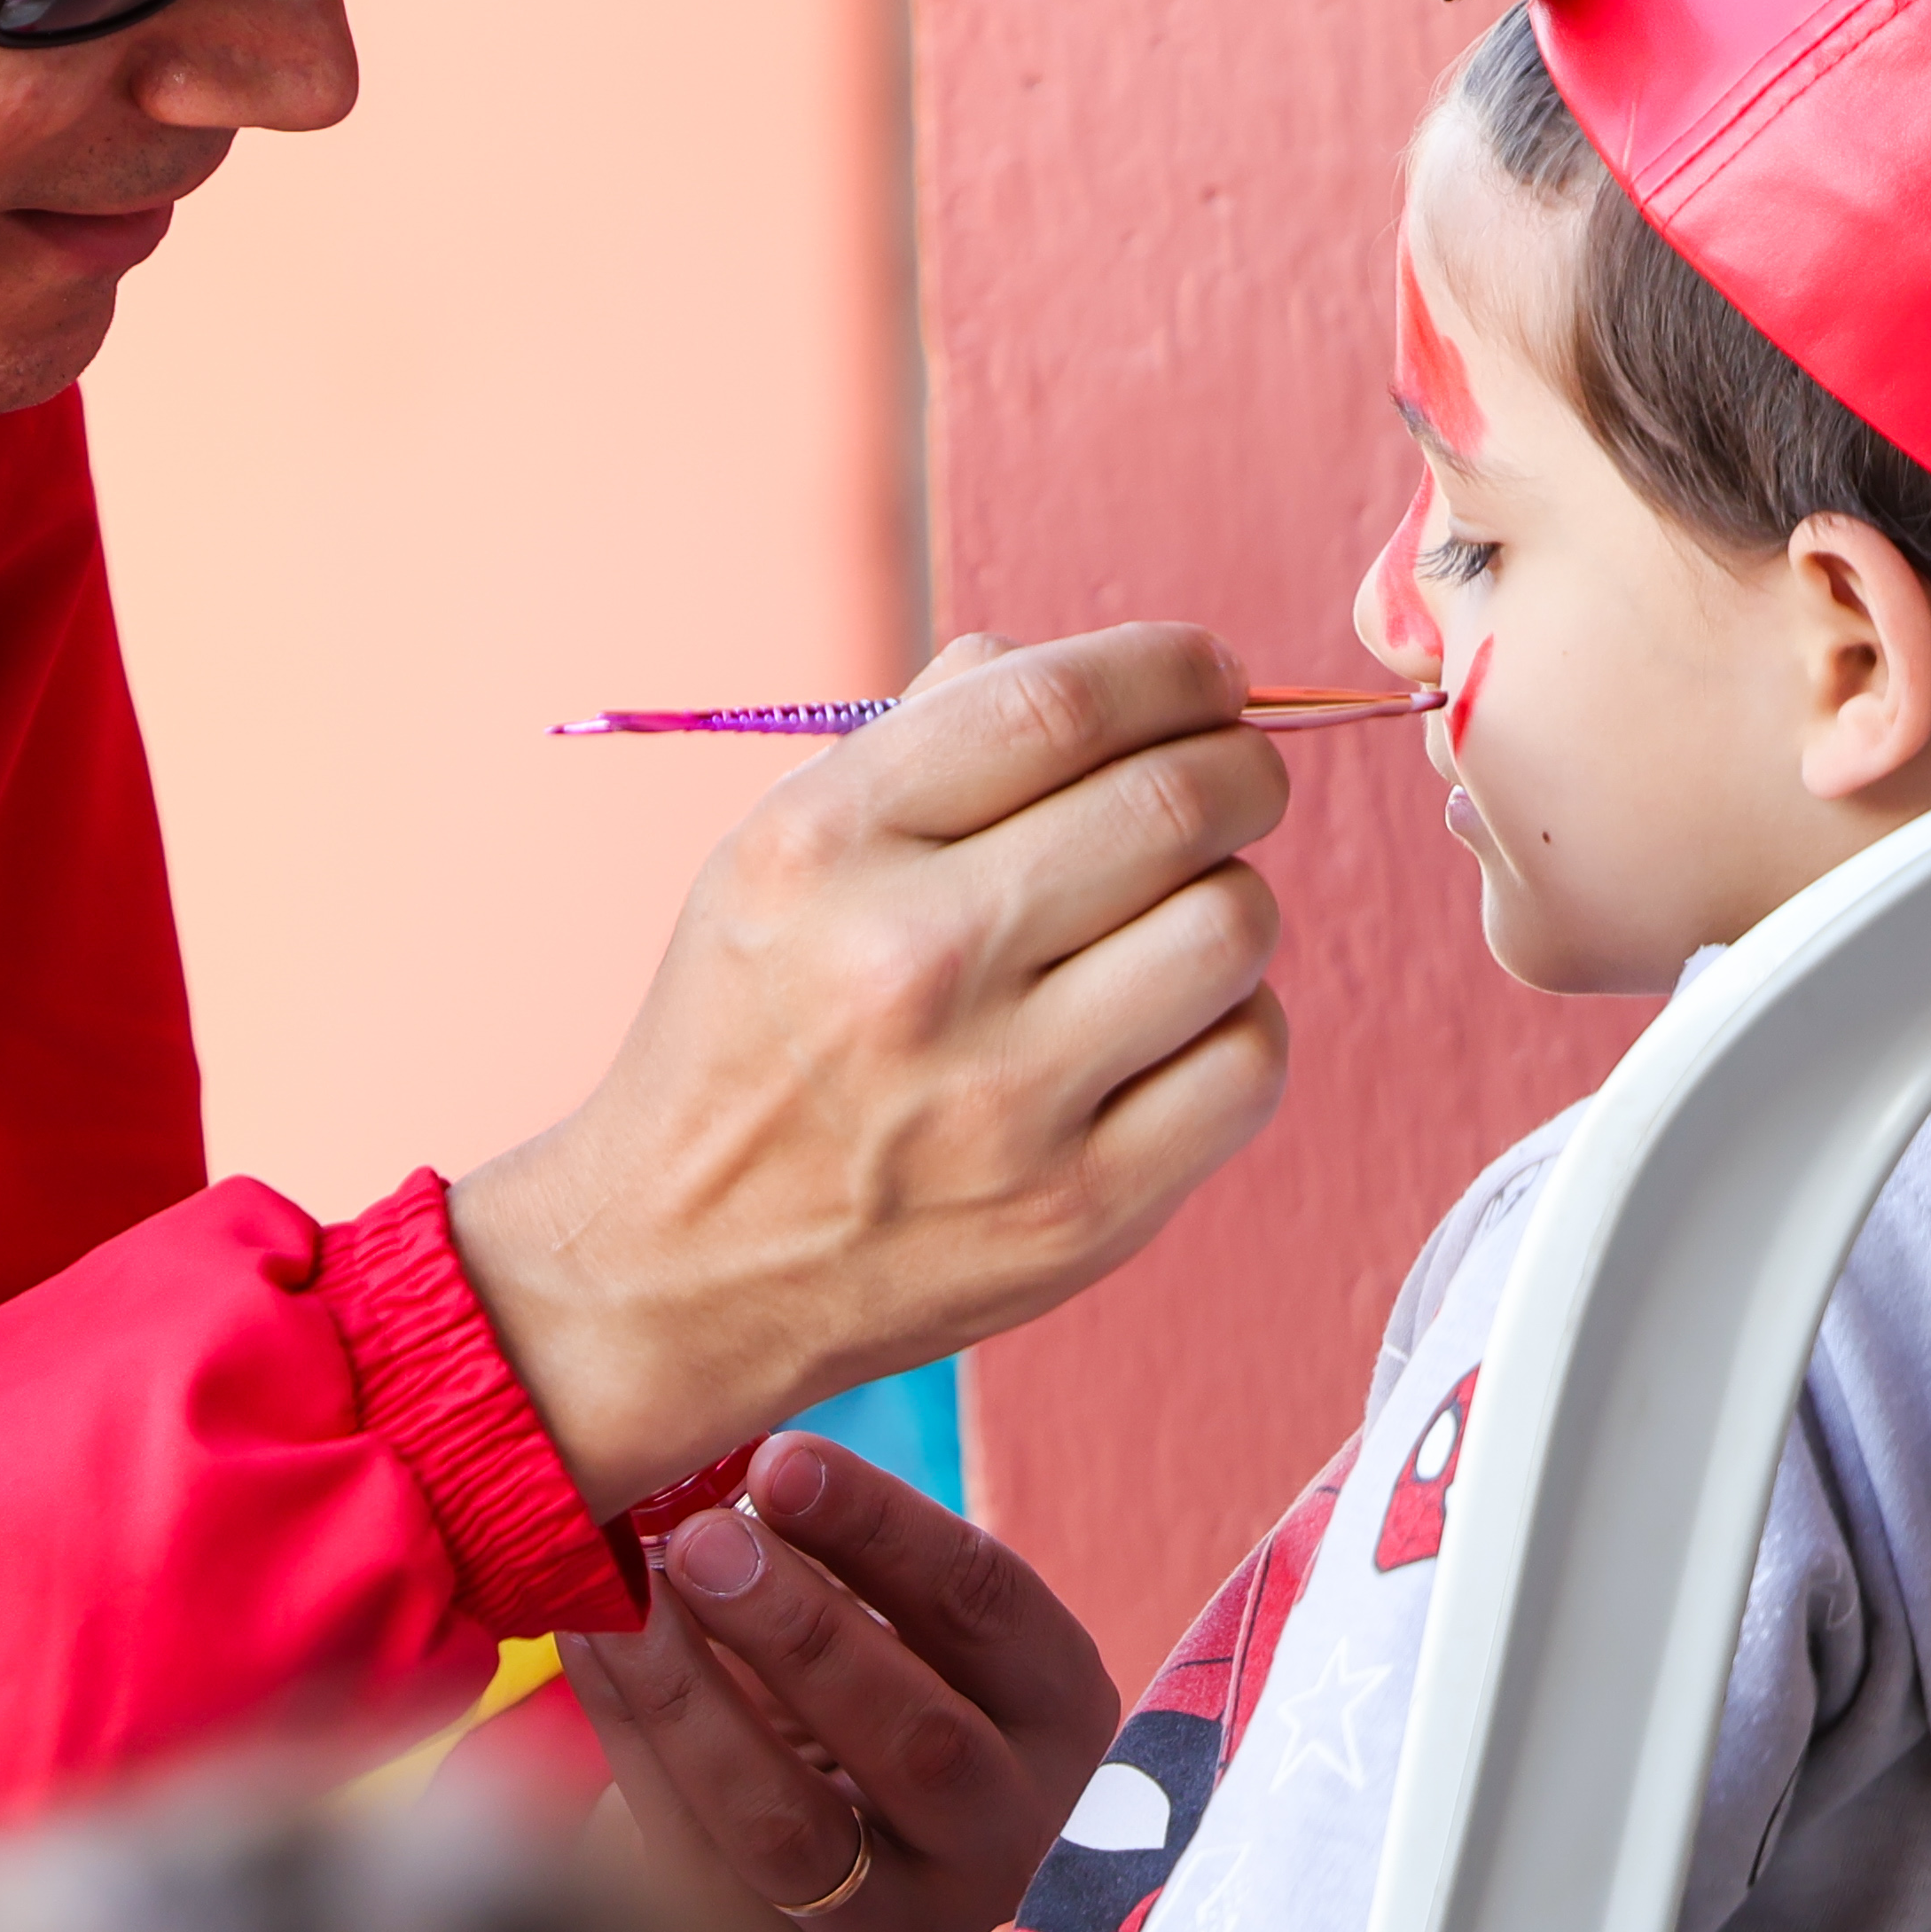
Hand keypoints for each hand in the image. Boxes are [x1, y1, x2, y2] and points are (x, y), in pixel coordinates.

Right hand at [449, 626, 1290, 1505]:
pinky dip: (1235, 1022)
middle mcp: (910, 962)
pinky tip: (1169, 1026)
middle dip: (1236, 768)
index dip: (1169, 666)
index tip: (1205, 674)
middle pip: (1171, 804)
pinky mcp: (1080, 1208)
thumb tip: (1107, 675)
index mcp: (823, 848)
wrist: (681, 1265)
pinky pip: (1249, 1060)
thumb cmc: (749, 1035)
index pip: (1054, 703)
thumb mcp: (774, 857)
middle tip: (1229, 782)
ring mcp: (1002, 1096)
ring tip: (1176, 919)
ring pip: (1232, 925)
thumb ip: (926, 742)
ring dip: (1232, 898)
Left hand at [568, 1432, 1122, 1931]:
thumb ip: (838, 1551)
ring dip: (694, 1697)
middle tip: (697, 1539)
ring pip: (793, 1827)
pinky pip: (697, 1862)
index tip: (779, 1461)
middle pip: (916, 1740)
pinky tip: (586, 1643)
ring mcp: (907, 1926)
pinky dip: (630, 1743)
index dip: (883, 1530)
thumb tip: (732, 1464)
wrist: (825, 1861)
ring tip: (624, 1593)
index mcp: (1057, 1714)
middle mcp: (1010, 1833)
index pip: (989, 1610)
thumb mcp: (893, 1620)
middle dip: (799, 1631)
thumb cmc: (864, 1690)